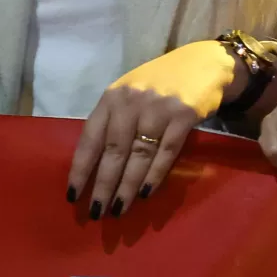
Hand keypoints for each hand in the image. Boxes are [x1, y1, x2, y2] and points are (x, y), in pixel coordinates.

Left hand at [69, 40, 232, 218]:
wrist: (205, 63)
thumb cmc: (160, 82)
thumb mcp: (130, 93)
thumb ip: (113, 120)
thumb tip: (94, 163)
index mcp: (113, 97)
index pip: (90, 138)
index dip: (81, 169)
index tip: (72, 195)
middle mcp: (132, 102)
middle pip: (114, 151)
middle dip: (103, 185)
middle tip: (96, 213)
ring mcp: (159, 108)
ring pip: (139, 155)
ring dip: (127, 186)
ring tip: (118, 209)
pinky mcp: (184, 115)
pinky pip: (166, 151)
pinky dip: (155, 174)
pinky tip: (145, 193)